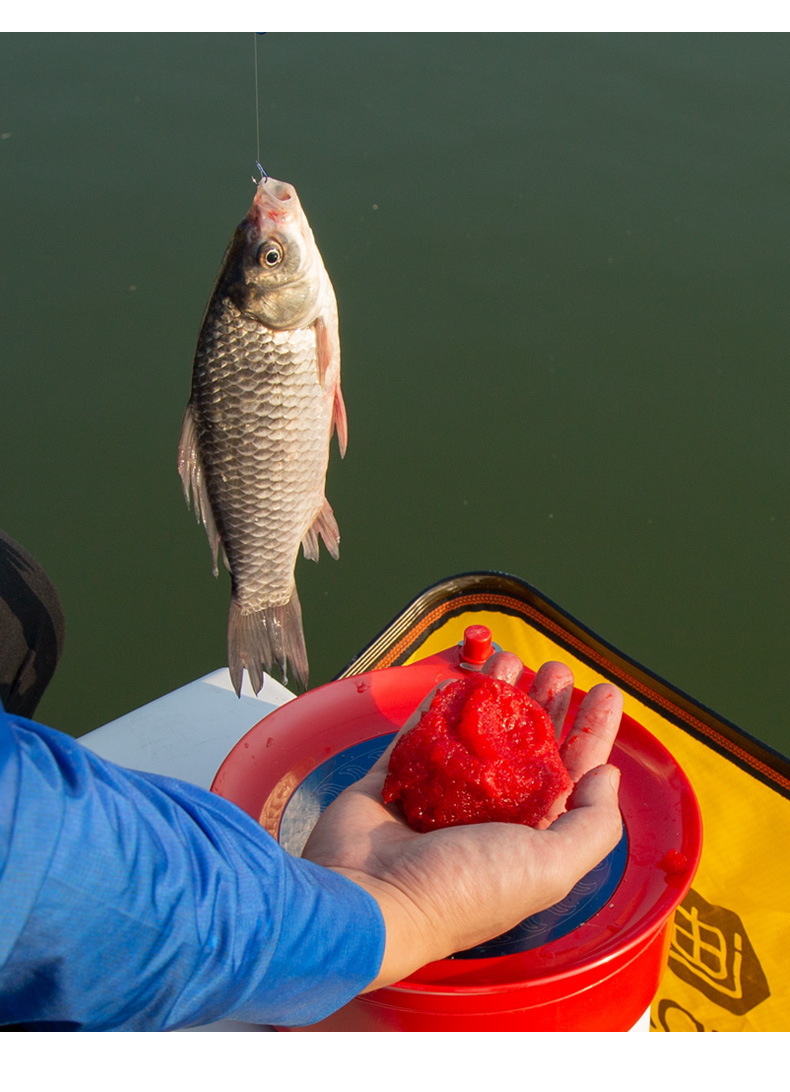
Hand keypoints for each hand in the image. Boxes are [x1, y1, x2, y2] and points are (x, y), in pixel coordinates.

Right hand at [302, 653, 622, 990]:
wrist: (372, 900)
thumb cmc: (465, 890)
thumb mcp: (552, 866)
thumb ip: (592, 824)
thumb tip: (607, 776)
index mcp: (529, 837)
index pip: (572, 775)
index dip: (592, 733)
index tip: (604, 692)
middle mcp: (488, 816)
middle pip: (526, 746)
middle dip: (545, 704)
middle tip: (556, 670)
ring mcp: (440, 796)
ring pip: (475, 732)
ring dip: (495, 693)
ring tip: (510, 657)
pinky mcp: (398, 779)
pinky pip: (421, 732)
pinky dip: (439, 705)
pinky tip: (458, 678)